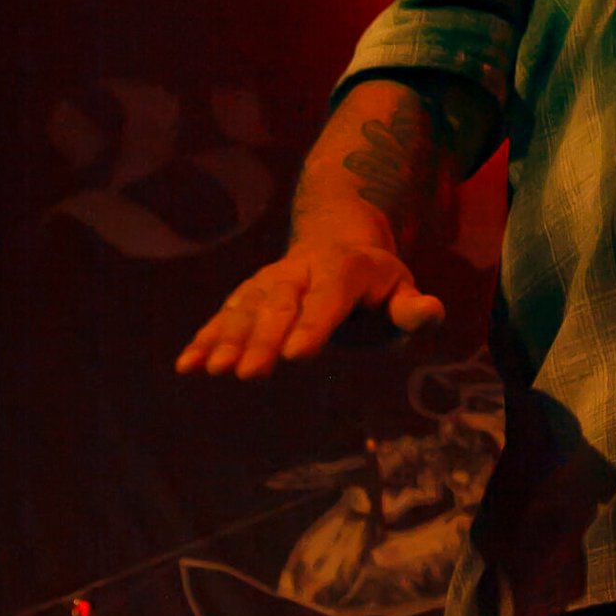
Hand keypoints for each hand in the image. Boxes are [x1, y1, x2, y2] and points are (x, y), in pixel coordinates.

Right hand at [175, 245, 445, 379]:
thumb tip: (429, 312)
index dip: (313, 325)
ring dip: (227, 339)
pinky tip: (187, 365)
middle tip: (249, 374)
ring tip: (212, 369)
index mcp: (344, 270)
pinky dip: (204, 338)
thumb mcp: (402, 290)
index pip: (328, 298)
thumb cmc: (374, 285)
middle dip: (263, 339)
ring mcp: (269, 281)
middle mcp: (300, 271)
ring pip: (246, 308)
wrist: (335, 240)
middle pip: (280, 305)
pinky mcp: (247, 296)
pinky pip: (223, 315)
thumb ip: (414, 309)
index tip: (297, 355)